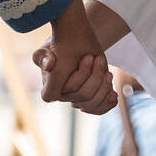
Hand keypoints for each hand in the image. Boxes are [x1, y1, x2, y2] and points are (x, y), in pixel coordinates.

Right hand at [32, 0, 117, 114]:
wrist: (78, 46)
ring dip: (104, 85)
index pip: (57, 95)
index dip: (77, 78)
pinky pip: (100, 109)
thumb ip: (41, 56)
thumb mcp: (46, 49)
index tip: (87, 57)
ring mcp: (78, 99)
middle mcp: (64, 97)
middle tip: (99, 58)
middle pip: (82, 96)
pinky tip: (113, 93)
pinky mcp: (91, 98)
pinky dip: (108, 103)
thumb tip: (49, 65)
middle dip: (94, 76)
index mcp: (51, 88)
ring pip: (93, 103)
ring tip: (107, 72)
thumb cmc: (59, 46)